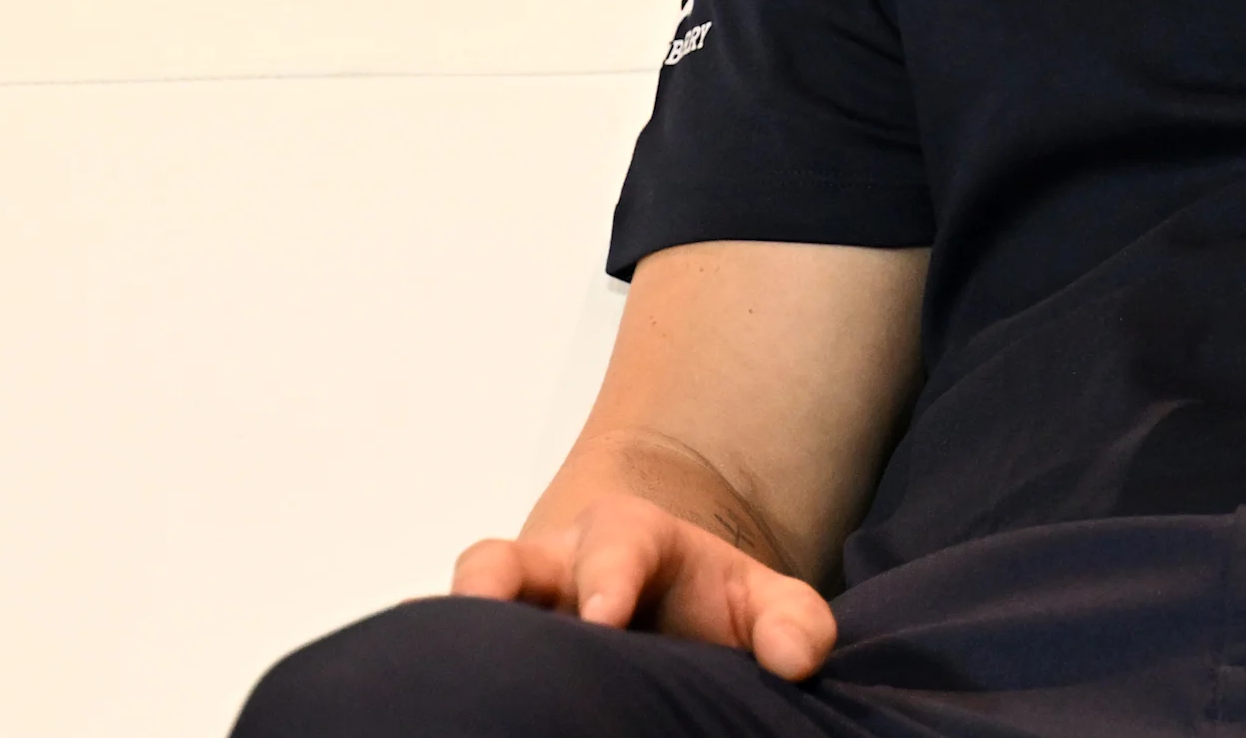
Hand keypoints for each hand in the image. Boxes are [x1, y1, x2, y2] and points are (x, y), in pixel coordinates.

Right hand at [451, 490, 835, 678]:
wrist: (664, 608)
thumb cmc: (709, 606)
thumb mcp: (762, 600)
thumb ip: (792, 619)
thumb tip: (796, 660)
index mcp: (626, 539)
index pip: (614, 546)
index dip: (606, 578)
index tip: (605, 617)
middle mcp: (551, 567)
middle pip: (501, 561)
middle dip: (494, 589)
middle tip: (498, 630)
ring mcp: (510, 612)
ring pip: (464, 605)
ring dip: (452, 633)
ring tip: (449, 680)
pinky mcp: (489, 653)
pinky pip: (456, 657)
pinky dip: (453, 675)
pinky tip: (453, 707)